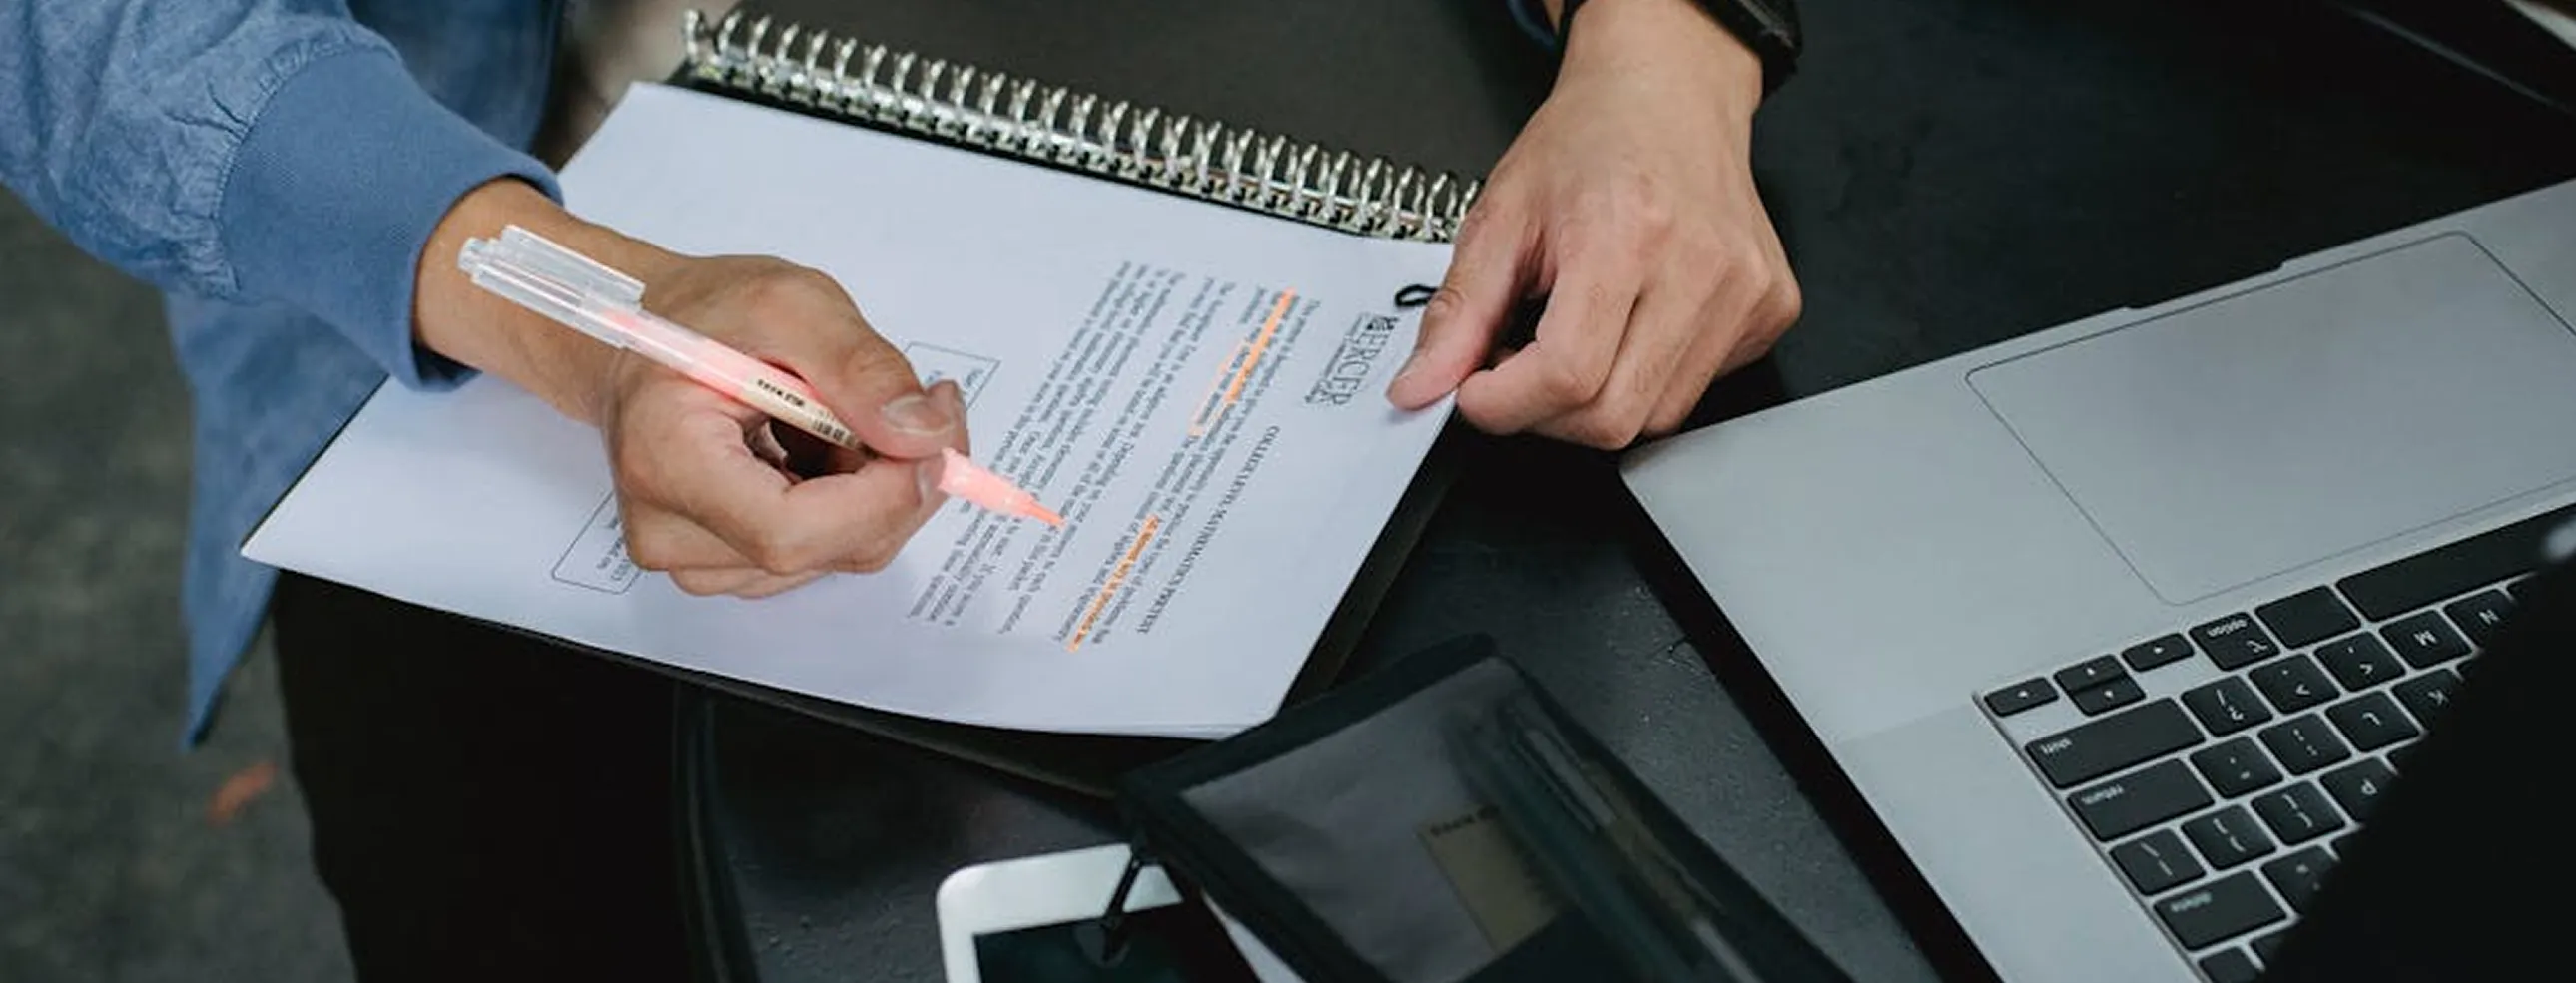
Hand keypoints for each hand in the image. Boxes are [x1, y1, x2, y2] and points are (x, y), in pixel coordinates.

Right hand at [415, 181, 964, 598]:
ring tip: (839, 415)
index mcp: (666, 463)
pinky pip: (827, 552)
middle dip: (898, 483)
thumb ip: (861, 367)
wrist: (643, 337)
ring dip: (875, 488)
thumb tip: (928, 434)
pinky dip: (853, 501)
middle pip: (827, 549)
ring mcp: (698, 561)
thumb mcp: (788, 302)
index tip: (936, 438)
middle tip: (920, 407)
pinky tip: (824, 448)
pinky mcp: (727, 567)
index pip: (790, 531)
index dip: (882, 497)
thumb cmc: (702, 316)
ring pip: (841, 553)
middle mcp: (671, 532)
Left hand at [1386, 0, 1799, 447]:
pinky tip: (1632, 325)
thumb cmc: (1590, 141)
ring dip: (1597, 401)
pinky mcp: (1770, 311)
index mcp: (1625, 235)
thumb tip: (1421, 387)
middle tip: (1517, 366)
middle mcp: (1699, 267)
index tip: (1475, 391)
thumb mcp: (1501, 215)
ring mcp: (1746, 293)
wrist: (1667, 94)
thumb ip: (1458, 312)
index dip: (1505, 403)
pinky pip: (1697, 390)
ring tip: (1574, 337)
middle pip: (1613, 418)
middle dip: (1545, 413)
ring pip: (1657, 416)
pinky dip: (1649, 378)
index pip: (1566, 375)